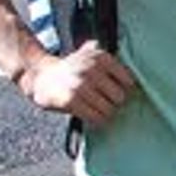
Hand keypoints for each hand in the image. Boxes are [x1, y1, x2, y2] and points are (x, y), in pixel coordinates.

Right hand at [18, 42, 133, 125]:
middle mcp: (92, 69)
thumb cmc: (71, 69)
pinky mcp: (71, 100)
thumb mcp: (90, 55)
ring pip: (109, 110)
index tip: (112, 92)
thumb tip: (135, 78)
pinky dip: (95, 120)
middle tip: (102, 101)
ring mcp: (81, 85)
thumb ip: (110, 61)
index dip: (122, 90)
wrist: (39, 76)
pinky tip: (88, 114)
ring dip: (104, 113)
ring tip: (94, 108)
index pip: (129, 82)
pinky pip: (96, 118)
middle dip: (113, 103)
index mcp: (101, 57)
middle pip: (120, 98)